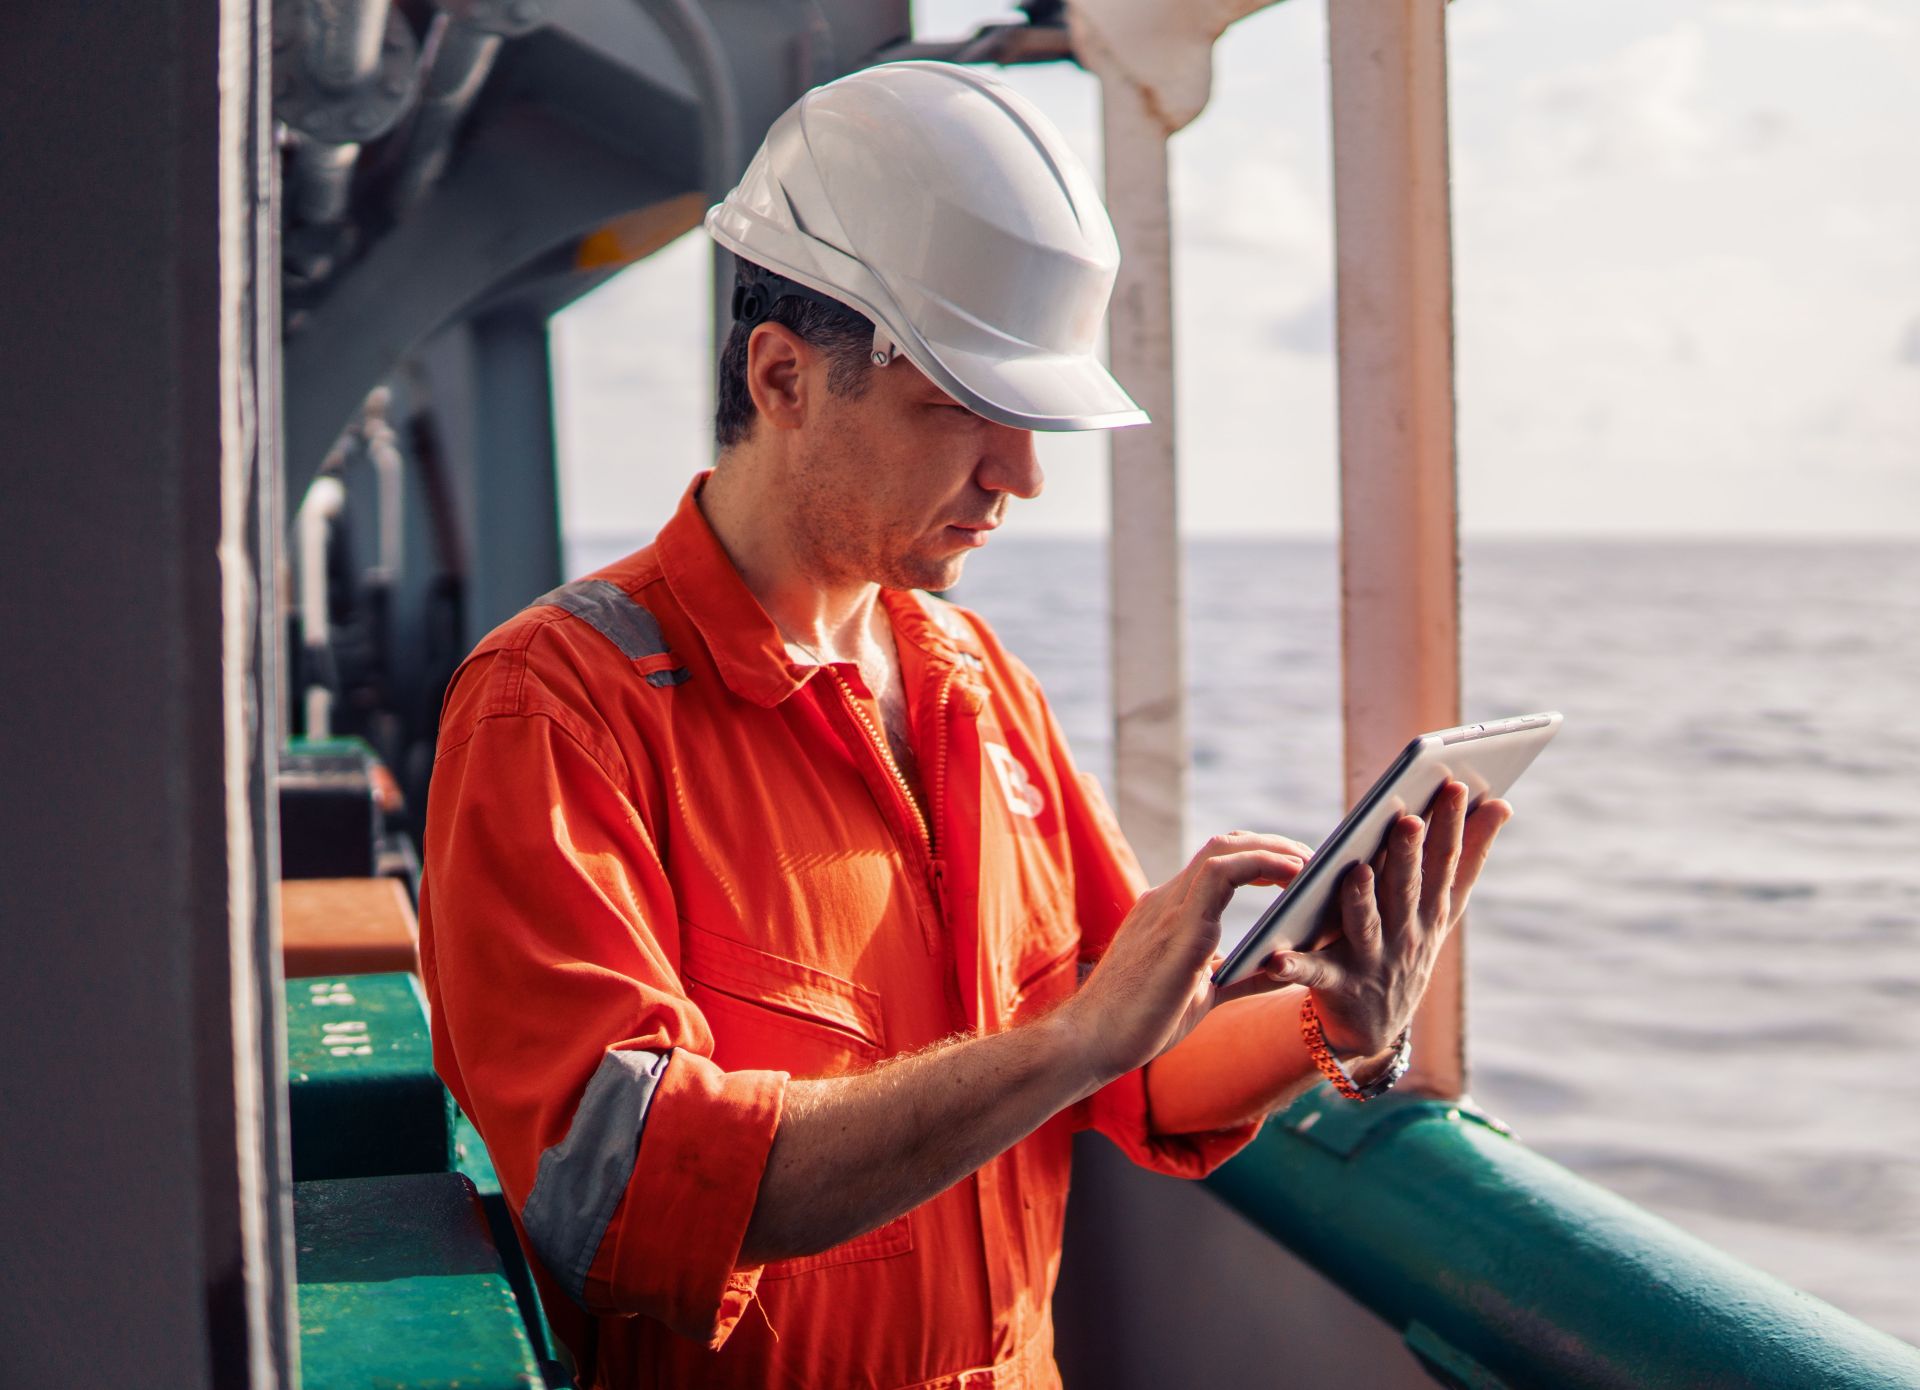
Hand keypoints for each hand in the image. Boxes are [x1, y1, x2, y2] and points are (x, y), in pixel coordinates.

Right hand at [1060, 831, 1309, 1084]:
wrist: (1090, 1042)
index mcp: (1168, 914)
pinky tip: (1294, 877)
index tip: (1295, 869)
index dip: (1258, 857)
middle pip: (1224, 846)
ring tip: (1309, 864)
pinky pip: (1221, 876)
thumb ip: (1239, 976)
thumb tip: (1281, 970)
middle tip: (1314, 861)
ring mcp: (1169, 910)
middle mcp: (1166, 900)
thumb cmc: (1137, 1023)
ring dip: (1272, 849)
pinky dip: (1260, 866)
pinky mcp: (1178, 930)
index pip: (1216, 865)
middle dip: (1272, 845)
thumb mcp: (1200, 995)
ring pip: (1223, 851)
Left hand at [1260, 782, 1511, 1058]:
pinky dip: (1294, 967)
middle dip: (1407, 855)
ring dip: (1360, 900)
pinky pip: (1312, 973)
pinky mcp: (1334, 986)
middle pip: (1405, 889)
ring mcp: (1371, 961)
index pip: (1442, 862)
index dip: (1450, 826)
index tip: (1457, 786)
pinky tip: (1276, 958)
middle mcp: (1404, 934)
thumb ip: (1469, 856)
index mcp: (1429, 909)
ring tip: (1355, 872)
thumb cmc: (1407, 946)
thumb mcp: (1442, 908)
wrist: (1374, 1028)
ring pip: (1365, 924)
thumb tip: (1502, 803)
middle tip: (1407, 819)